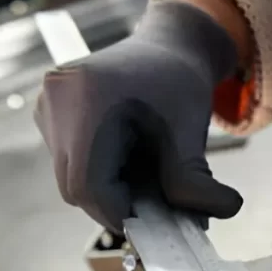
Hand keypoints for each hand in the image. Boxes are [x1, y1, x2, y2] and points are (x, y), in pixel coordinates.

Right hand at [34, 0, 242, 230]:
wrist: (167, 46)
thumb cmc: (178, 83)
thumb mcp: (191, 132)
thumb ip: (197, 180)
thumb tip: (225, 212)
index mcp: (86, 98)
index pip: (88, 184)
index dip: (120, 214)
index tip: (154, 224)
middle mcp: (55, 100)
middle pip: (75, 187)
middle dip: (119, 204)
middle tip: (159, 204)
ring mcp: (46, 107)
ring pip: (71, 179)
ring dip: (111, 189)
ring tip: (148, 172)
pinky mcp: (48, 115)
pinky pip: (70, 164)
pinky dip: (102, 174)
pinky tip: (130, 157)